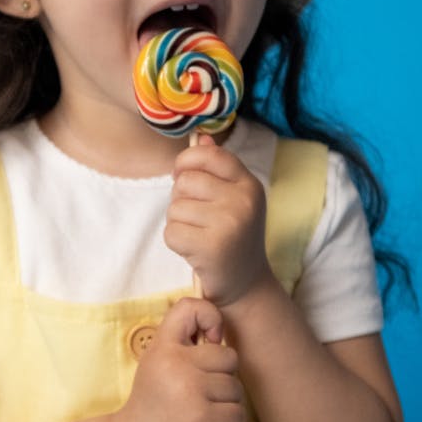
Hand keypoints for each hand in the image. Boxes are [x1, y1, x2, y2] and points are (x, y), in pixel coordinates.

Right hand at [116, 298, 244, 421]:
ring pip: (236, 388)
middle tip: (198, 389)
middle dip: (220, 375)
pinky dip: (227, 421)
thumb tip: (219, 334)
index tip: (211, 338)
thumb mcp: (157, 359)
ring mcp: (192, 394)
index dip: (210, 317)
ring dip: (225, 401)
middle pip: (228, 357)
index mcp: (163, 350)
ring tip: (201, 409)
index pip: (190, 308)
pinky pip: (237, 412)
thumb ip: (182, 338)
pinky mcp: (205, 419)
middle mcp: (177, 367)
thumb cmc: (154, 397)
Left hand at [165, 134, 270, 306]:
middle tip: (198, 219)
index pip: (210, 155)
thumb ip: (217, 168)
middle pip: (185, 181)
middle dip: (181, 199)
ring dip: (178, 223)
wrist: (246, 284)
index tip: (182, 176)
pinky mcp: (212, 247)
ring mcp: (230, 223)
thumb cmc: (232, 236)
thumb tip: (201, 137)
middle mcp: (243, 200)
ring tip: (199, 236)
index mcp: (249, 184)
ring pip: (175, 208)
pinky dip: (176, 243)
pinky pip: (171, 232)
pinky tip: (194, 251)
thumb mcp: (233, 199)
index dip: (187, 162)